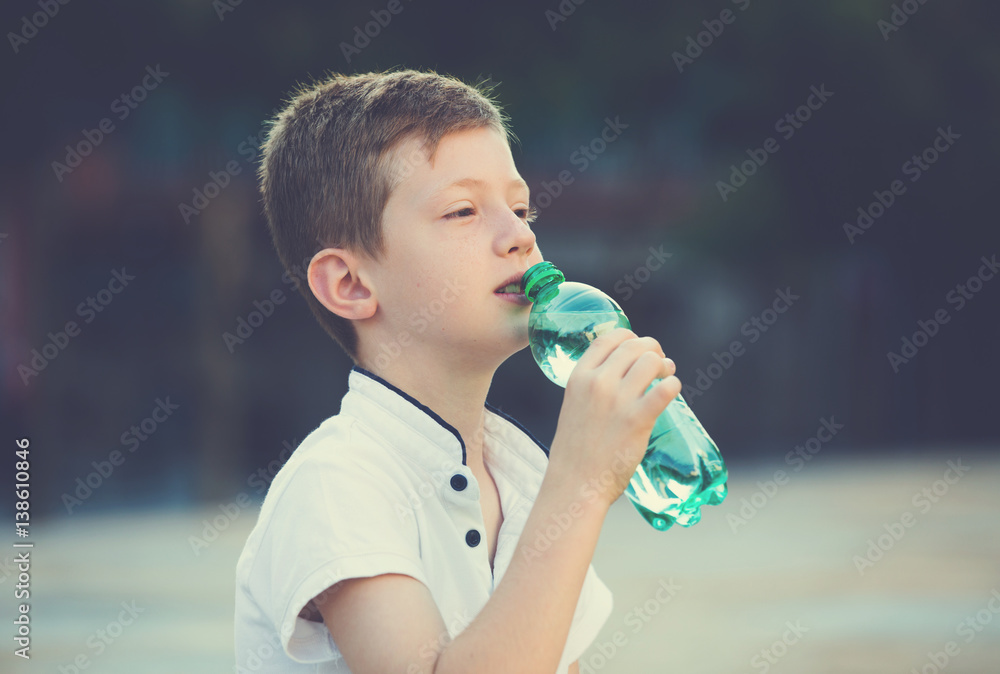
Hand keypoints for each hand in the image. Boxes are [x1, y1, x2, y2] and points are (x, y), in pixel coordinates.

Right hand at [547, 328, 680, 508]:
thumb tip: (620, 374)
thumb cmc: (575, 450)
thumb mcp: (574, 406)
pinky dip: (673, 384)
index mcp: (579, 377)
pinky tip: (672, 390)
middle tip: (659, 362)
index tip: (638, 345)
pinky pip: (666, 388)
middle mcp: (598, 383)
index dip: (629, 337)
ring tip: (667, 375)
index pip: (608, 338)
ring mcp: (619, 400)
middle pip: (634, 346)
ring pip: (651, 361)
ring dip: (665, 365)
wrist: (576, 483)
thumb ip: (592, 387)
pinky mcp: (639, 419)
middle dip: (652, 348)